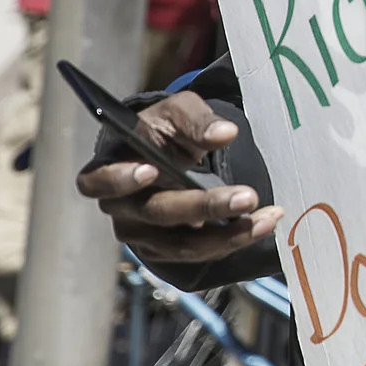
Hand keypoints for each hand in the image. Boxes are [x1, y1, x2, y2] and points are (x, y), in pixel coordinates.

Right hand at [74, 90, 279, 265]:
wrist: (165, 154)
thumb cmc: (163, 130)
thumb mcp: (177, 113)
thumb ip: (196, 121)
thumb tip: (224, 133)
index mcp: (106, 169)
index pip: (98, 181)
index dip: (119, 179)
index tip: (150, 170)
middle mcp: (120, 208)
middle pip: (157, 213)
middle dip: (204, 207)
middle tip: (247, 197)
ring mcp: (142, 235)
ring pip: (182, 244)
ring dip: (228, 234)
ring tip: (267, 218)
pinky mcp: (165, 251)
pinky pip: (200, 253)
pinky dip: (234, 240)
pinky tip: (264, 224)